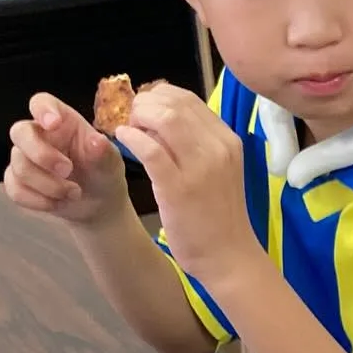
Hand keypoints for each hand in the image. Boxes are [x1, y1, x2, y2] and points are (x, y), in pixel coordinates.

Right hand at [5, 93, 128, 226]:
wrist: (98, 204)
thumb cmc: (103, 173)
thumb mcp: (111, 163)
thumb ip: (103, 152)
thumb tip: (97, 141)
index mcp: (62, 121)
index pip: (41, 103)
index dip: (42, 110)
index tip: (53, 123)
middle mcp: (39, 135)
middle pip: (19, 132)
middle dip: (42, 155)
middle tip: (68, 170)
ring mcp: (25, 158)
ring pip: (19, 166)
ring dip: (48, 185)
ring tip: (74, 193)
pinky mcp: (18, 181)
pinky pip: (14, 188)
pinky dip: (36, 200)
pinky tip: (56, 203)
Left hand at [114, 84, 256, 286]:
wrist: (229, 256)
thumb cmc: (219, 216)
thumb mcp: (218, 170)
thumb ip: (196, 143)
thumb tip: (160, 119)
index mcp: (228, 140)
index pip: (188, 99)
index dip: (158, 96)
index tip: (144, 110)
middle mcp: (218, 147)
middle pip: (174, 103)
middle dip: (143, 104)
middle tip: (131, 120)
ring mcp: (200, 167)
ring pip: (164, 118)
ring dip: (137, 118)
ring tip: (128, 129)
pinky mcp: (178, 187)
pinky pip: (150, 149)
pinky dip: (131, 138)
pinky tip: (123, 140)